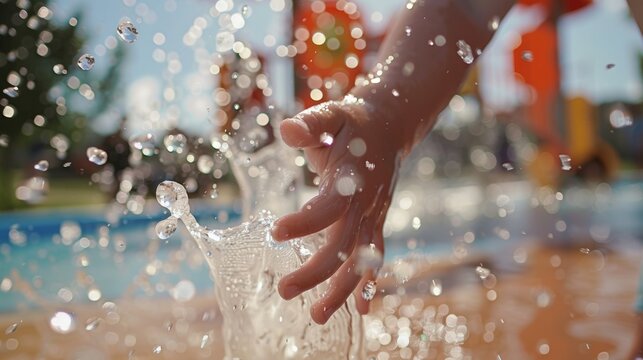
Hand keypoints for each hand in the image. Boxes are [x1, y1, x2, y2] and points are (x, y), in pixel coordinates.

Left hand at [271, 95, 402, 323]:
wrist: (391, 127)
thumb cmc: (352, 123)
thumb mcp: (331, 115)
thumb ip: (310, 124)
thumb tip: (287, 130)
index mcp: (352, 178)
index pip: (330, 206)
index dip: (306, 221)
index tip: (275, 233)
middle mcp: (366, 203)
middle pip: (343, 245)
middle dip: (316, 271)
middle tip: (284, 291)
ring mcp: (374, 217)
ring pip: (360, 261)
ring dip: (340, 291)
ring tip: (316, 316)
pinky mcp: (375, 224)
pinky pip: (374, 259)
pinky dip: (368, 285)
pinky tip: (361, 312)